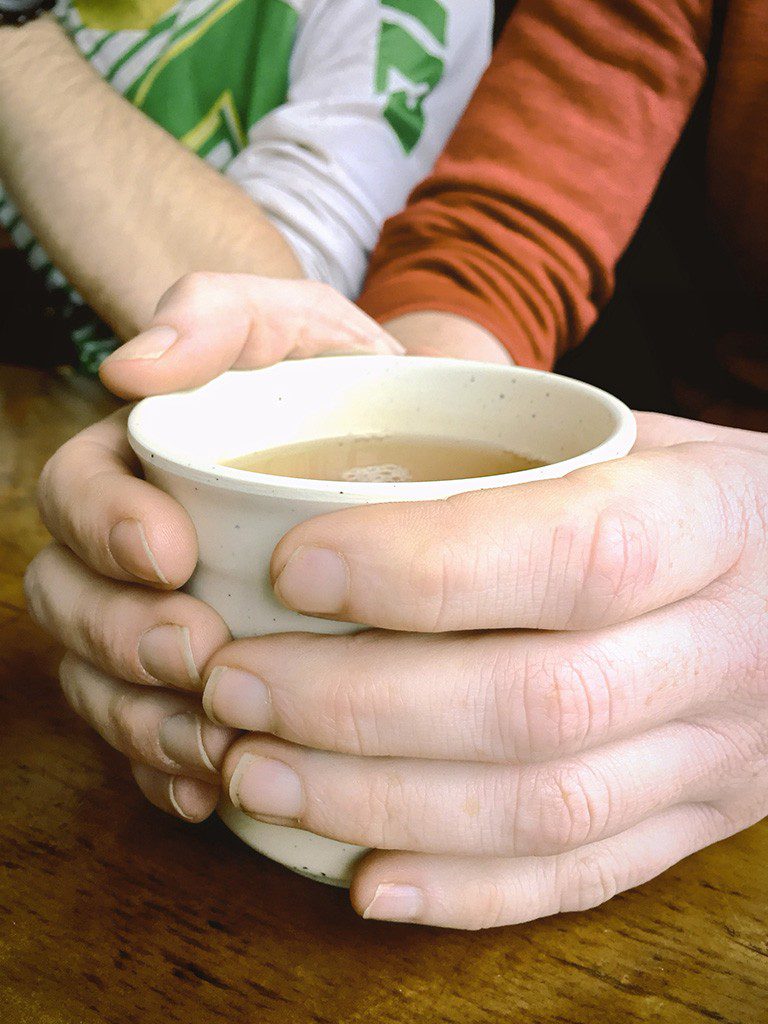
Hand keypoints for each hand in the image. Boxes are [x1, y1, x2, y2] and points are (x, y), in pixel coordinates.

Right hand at [25, 275, 401, 818]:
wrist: (414, 448)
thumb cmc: (341, 380)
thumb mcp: (291, 322)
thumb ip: (213, 317)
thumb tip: (126, 367)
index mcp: (137, 465)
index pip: (76, 497)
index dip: (103, 532)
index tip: (169, 553)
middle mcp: (136, 551)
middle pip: (75, 604)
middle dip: (122, 639)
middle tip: (197, 654)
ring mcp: (167, 620)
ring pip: (109, 685)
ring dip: (146, 722)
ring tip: (215, 742)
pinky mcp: (213, 681)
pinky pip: (160, 742)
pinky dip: (175, 772)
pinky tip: (216, 789)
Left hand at [198, 414, 766, 928]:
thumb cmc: (697, 498)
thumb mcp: (640, 441)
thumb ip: (519, 456)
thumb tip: (345, 457)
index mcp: (720, 520)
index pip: (575, 553)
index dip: (424, 568)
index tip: (292, 566)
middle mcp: (731, 648)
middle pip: (536, 700)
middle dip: (360, 705)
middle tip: (235, 685)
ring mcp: (719, 755)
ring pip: (544, 807)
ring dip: (380, 804)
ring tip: (257, 775)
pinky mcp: (695, 825)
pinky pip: (580, 876)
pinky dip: (463, 888)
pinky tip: (362, 878)